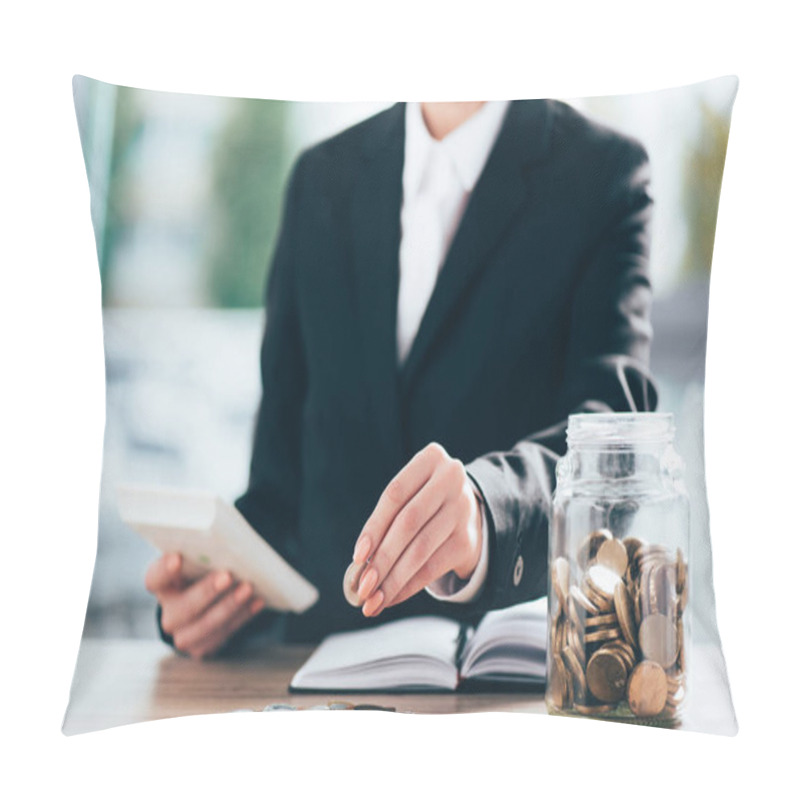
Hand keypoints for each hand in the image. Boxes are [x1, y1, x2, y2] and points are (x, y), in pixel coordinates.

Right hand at [145, 553, 264, 659]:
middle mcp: (168, 611)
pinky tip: (257, 601)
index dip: (164, 569)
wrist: (207, 602)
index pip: (156, 578)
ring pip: (205, 625)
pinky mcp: (202, 646)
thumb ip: (204, 553)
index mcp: (161, 584)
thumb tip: (226, 543)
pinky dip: (243, 615)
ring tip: (248, 589)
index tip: (177, 558)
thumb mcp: (199, 560)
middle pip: (183, 607)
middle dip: (206, 592)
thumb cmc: (203, 571)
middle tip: (227, 576)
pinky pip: (223, 633)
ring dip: (229, 607)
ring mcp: (183, 633)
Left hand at [351, 442, 482, 616]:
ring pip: (421, 549)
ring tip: (373, 599)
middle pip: (408, 523)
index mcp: (431, 458)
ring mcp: (463, 509)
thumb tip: (360, 562)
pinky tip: (392, 597)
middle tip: (363, 585)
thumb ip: (386, 519)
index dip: (374, 526)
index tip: (357, 556)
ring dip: (393, 578)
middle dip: (382, 558)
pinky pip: (434, 566)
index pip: (395, 494)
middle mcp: (452, 479)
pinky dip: (409, 585)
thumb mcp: (408, 493)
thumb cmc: (422, 500)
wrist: (466, 509)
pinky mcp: (468, 538)